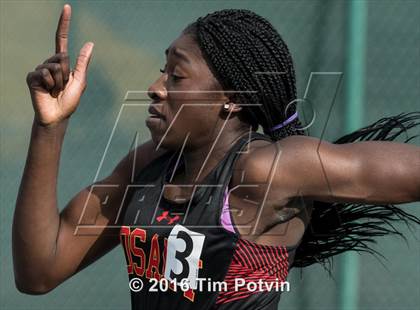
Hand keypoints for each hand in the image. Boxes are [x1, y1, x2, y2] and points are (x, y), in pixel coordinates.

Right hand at [26, 4, 93, 126]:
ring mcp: (40, 69)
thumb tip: (90, 43)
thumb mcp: (80, 81)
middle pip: (62, 57)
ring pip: (54, 66)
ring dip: (59, 81)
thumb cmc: (69, 101)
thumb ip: (82, 63)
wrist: (57, 116)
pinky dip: (49, 84)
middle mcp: (50, 63)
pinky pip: (44, 73)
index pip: (62, 39)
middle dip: (67, 74)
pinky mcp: (32, 77)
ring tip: (55, 90)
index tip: (67, 7)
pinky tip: (47, 91)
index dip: (64, 24)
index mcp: (62, 63)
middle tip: (63, 87)